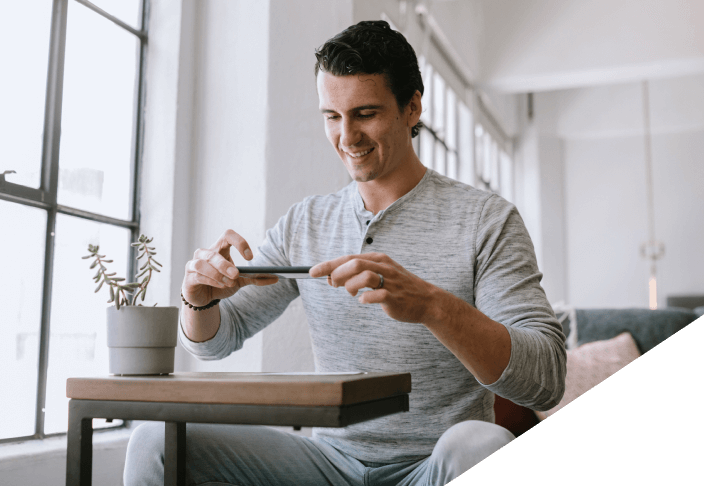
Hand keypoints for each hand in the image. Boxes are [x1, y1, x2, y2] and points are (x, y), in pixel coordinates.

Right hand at [182, 229, 277, 306]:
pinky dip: (210, 280)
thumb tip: (276, 278)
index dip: (239, 242)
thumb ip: (255, 278)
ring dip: (217, 274)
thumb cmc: (221, 284)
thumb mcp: (240, 281)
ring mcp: (194, 264)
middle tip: (236, 275)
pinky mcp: (188, 277)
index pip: (228, 235)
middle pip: (214, 252)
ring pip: (203, 263)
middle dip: (225, 265)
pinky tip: (219, 286)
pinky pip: (197, 275)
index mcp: (219, 249)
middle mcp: (205, 253)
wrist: (204, 298)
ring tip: (228, 283)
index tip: (250, 257)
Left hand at [309, 252, 440, 323]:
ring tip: (352, 294)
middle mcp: (383, 267)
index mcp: (377, 259)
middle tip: (333, 285)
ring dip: (351, 286)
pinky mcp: (395, 297)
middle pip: (354, 263)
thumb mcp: (379, 274)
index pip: (348, 257)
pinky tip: (364, 301)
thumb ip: (357, 275)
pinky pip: (376, 296)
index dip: (328, 265)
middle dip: (337, 274)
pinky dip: (365, 299)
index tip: (312, 272)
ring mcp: (390, 281)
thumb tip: (332, 278)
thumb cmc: (398, 287)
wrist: (426, 300)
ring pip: (364, 276)